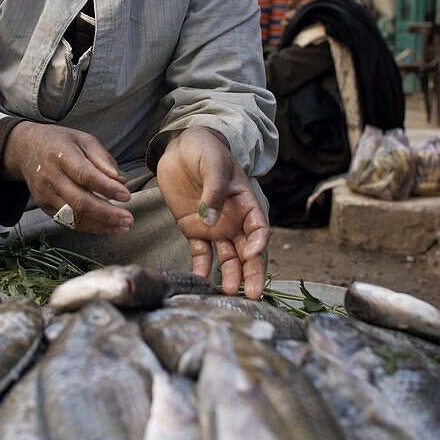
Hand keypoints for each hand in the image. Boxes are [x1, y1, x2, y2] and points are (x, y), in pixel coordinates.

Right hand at [2, 122, 132, 235]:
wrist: (26, 149)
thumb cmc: (60, 143)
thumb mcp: (83, 140)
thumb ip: (102, 159)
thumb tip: (121, 181)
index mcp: (61, 155)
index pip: (85, 175)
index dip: (107, 187)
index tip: (126, 195)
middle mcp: (50, 177)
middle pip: (79, 201)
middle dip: (107, 214)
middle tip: (128, 219)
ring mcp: (45, 194)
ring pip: (74, 216)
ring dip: (101, 225)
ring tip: (122, 227)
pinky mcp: (44, 206)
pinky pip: (68, 221)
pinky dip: (90, 226)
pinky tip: (107, 227)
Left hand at [157, 126, 269, 299]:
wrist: (180, 147)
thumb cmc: (205, 150)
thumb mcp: (213, 164)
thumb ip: (214, 191)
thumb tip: (210, 221)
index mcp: (246, 202)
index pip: (259, 228)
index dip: (259, 243)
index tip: (252, 254)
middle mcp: (234, 220)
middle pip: (248, 250)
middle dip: (252, 272)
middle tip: (254, 293)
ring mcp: (214, 227)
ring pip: (227, 256)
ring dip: (230, 274)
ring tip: (229, 292)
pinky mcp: (193, 230)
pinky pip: (200, 253)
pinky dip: (201, 267)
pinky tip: (200, 281)